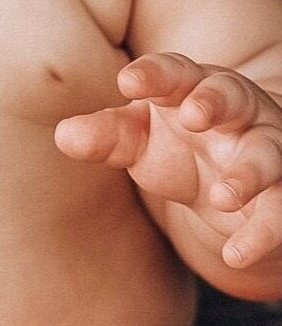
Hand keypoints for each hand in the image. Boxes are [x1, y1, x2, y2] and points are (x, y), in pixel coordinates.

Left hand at [55, 52, 281, 269]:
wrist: (234, 187)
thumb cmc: (177, 146)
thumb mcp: (138, 140)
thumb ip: (106, 136)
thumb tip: (64, 136)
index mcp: (192, 88)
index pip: (175, 71)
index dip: (153, 74)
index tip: (126, 82)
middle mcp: (236, 112)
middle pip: (231, 95)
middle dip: (214, 102)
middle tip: (192, 116)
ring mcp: (266, 150)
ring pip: (267, 154)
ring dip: (249, 173)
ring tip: (221, 197)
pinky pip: (281, 211)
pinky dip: (262, 234)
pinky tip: (235, 254)